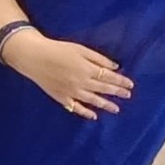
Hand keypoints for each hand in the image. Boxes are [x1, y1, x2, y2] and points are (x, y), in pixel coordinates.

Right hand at [6, 34, 133, 118]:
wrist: (33, 57)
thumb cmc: (57, 49)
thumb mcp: (80, 49)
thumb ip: (98, 58)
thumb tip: (114, 67)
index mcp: (87, 69)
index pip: (109, 77)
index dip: (121, 81)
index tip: (130, 85)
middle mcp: (81, 82)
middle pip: (103, 89)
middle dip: (117, 92)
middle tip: (128, 96)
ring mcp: (71, 92)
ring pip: (92, 100)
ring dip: (105, 105)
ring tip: (116, 109)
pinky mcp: (61, 97)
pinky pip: (75, 107)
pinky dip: (85, 112)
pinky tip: (93, 116)